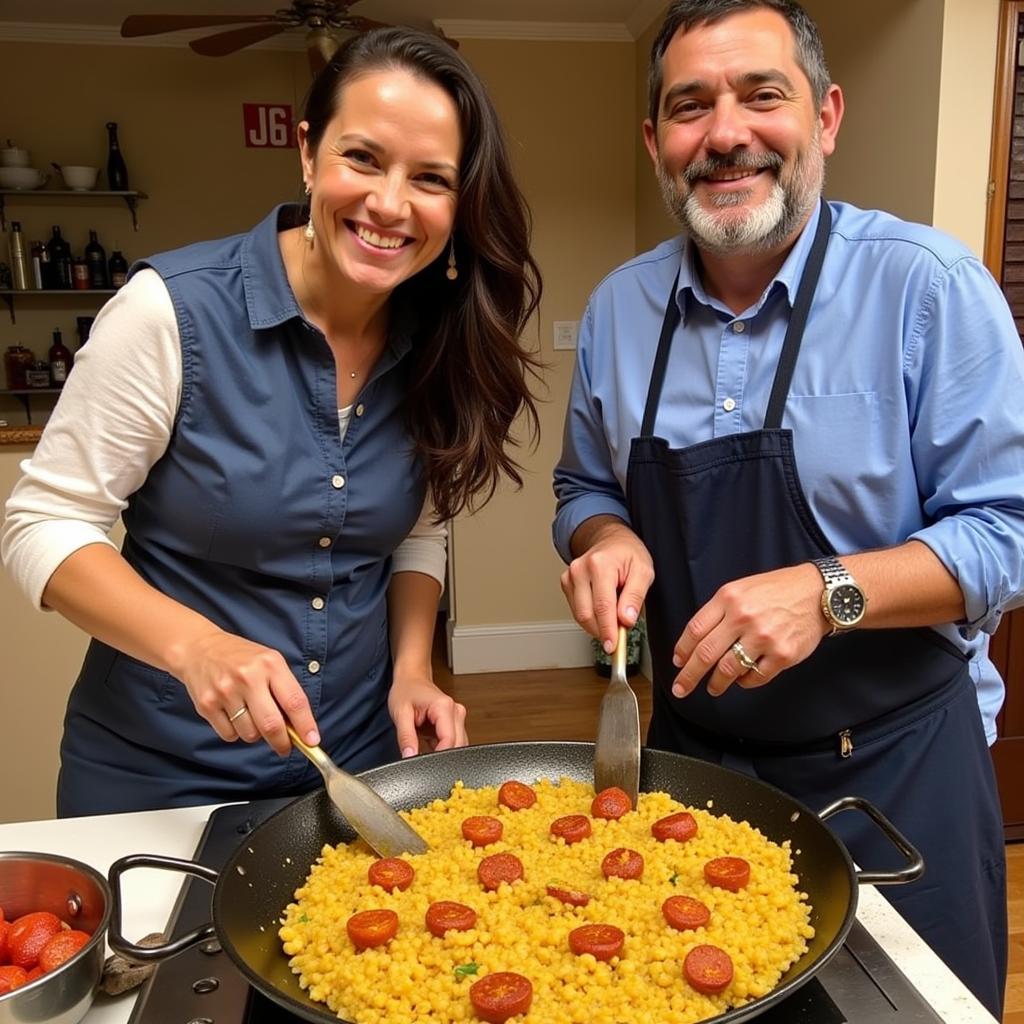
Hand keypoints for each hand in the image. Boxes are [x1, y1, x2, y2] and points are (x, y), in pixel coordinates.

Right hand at [169, 629, 318, 755]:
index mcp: (270, 664)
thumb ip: (285, 690)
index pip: (294, 701)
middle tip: (285, 747)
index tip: (312, 742)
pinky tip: (233, 715)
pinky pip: (229, 735)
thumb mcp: (269, 662)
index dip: (305, 726)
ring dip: (256, 734)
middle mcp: (248, 677)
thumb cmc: (241, 658)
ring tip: (252, 716)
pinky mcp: (206, 705)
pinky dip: (236, 733)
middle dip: (282, 743)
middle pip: (271, 725)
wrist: (199, 648)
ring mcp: (225, 691)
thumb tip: (299, 727)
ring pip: (250, 734)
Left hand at [388, 672, 467, 756]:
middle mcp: (455, 711)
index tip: (423, 762)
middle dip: (441, 756)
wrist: (410, 678)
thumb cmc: (406, 690)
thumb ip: (406, 737)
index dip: (437, 756)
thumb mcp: (400, 714)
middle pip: (457, 745)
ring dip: (442, 752)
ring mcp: (457, 717)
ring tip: (425, 746)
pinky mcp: (455, 723)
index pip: (449, 741)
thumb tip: (410, 757)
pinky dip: (442, 748)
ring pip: (458, 746)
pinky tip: (430, 743)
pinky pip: (454, 742)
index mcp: (444, 707)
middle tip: (421, 756)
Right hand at [561, 521, 653, 653]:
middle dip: (603, 630)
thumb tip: (626, 620)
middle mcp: (580, 570)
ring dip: (597, 624)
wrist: (612, 540)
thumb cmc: (628, 553)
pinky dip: (591, 617)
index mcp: (600, 565)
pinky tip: (603, 609)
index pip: (602, 606)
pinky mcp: (566, 583)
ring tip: (614, 615)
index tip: (613, 646)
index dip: (608, 630)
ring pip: (580, 615)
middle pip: (586, 614)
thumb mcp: (644, 571)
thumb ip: (635, 596)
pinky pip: (577, 610)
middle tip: (619, 634)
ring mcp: (570, 576)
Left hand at [671, 563, 827, 697]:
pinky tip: (742, 679)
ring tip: (713, 688)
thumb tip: (695, 640)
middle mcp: (743, 617)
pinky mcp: (782, 655)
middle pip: (706, 654)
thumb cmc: (777, 590)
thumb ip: (718, 611)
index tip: (677, 662)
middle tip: (681, 688)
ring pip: (728, 670)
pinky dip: (744, 682)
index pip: (695, 630)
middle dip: (689, 676)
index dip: (682, 650)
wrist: (817, 593)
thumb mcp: (740, 589)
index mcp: (728, 598)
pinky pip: (755, 677)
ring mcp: (763, 637)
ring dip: (716, 683)